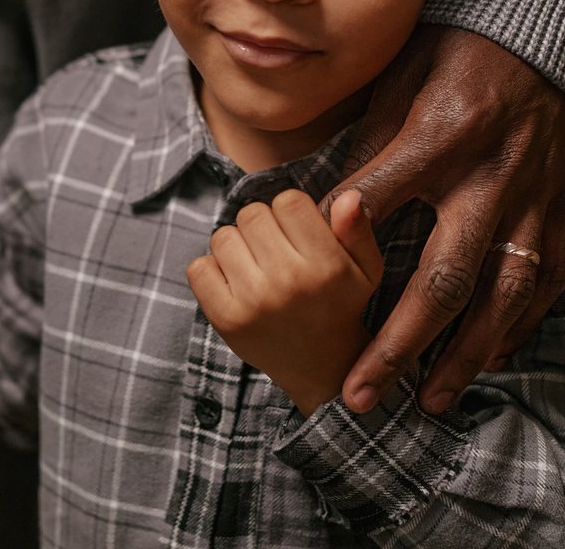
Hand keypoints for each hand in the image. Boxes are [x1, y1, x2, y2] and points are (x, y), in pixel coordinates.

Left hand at [187, 189, 383, 416]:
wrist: (319, 367)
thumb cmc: (340, 305)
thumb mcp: (366, 269)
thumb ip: (358, 230)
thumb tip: (348, 197)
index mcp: (326, 266)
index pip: (289, 201)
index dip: (291, 210)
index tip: (297, 230)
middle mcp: (289, 282)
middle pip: (252, 214)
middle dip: (262, 225)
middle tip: (274, 249)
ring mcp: (254, 302)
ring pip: (223, 236)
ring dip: (236, 245)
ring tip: (256, 266)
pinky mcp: (226, 319)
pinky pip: (198, 267)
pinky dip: (211, 269)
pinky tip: (235, 282)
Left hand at [323, 24, 564, 414]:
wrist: (544, 22)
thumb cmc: (458, 43)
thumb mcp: (403, 71)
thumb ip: (373, 140)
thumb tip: (329, 205)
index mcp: (445, 134)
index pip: (385, 199)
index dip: (344, 241)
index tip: (307, 286)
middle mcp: (493, 176)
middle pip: (444, 278)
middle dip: (399, 344)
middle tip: (362, 394)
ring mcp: (533, 198)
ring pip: (501, 297)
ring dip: (464, 356)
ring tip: (429, 401)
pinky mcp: (560, 207)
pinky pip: (545, 280)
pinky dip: (519, 325)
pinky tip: (491, 358)